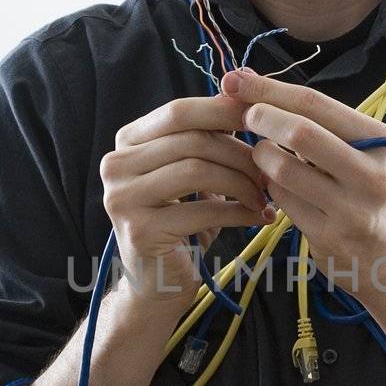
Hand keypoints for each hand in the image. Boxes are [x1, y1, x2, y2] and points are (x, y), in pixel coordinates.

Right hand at [100, 93, 274, 306]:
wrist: (157, 285)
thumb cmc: (182, 224)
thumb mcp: (191, 176)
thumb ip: (206, 140)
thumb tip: (248, 100)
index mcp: (127, 143)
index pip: (178, 112)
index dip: (222, 110)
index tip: (262, 117)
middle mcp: (115, 166)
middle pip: (191, 140)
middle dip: (239, 153)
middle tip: (270, 170)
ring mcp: (122, 199)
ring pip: (197, 170)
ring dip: (241, 182)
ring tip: (264, 196)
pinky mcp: (140, 231)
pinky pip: (203, 209)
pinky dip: (239, 211)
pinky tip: (260, 217)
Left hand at [220, 67, 385, 295]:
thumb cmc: (368, 194)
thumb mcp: (364, 152)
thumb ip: (319, 122)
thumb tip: (253, 86)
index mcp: (380, 141)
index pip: (315, 103)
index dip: (269, 88)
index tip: (235, 79)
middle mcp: (370, 174)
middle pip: (300, 132)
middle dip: (261, 118)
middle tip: (244, 116)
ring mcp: (349, 209)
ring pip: (283, 169)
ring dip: (261, 157)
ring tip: (263, 155)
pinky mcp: (328, 237)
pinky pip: (281, 200)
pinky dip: (269, 187)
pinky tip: (275, 185)